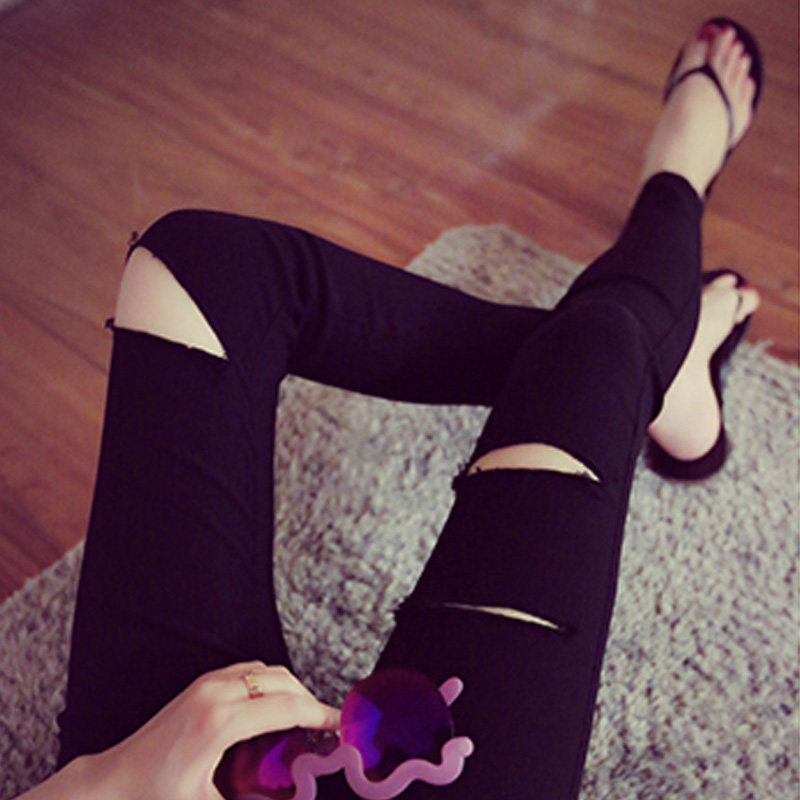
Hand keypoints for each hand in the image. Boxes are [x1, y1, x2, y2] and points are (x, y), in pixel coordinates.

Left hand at [85, 661, 340, 799]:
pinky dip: (271, 683)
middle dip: (310, 700)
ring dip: (291, 689)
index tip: (340, 724)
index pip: (287, 707)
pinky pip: (249, 671)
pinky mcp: (202, 683)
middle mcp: (216, 693)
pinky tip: (274, 707)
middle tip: (326, 726)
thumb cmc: (154, 797)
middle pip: (283, 682)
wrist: (112, 784)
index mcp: (220, 722)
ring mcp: (207, 683)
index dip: (320, 715)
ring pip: (267, 671)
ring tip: (305, 718)